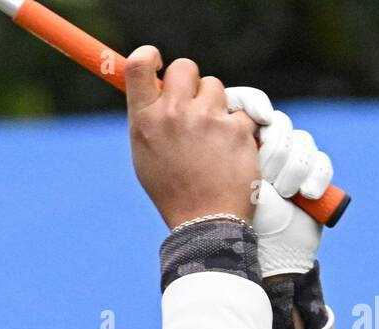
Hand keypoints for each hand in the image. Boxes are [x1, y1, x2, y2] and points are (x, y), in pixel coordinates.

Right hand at [125, 47, 260, 229]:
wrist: (205, 223)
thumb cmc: (174, 192)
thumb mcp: (146, 156)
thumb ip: (150, 120)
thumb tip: (156, 89)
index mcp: (144, 121)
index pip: (138, 64)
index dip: (150, 56)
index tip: (158, 63)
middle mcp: (172, 114)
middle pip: (185, 67)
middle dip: (193, 83)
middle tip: (195, 106)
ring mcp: (206, 118)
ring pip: (216, 87)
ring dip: (216, 107)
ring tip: (212, 140)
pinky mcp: (235, 127)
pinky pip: (240, 112)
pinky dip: (238, 129)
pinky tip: (229, 153)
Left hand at [224, 86, 333, 275]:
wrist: (257, 251)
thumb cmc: (227, 214)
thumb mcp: (209, 171)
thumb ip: (207, 137)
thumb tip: (211, 105)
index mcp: (231, 143)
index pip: (247, 103)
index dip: (254, 104)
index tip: (259, 118)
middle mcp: (259, 149)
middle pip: (279, 122)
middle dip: (275, 150)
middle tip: (264, 175)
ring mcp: (285, 163)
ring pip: (301, 141)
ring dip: (292, 169)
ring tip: (281, 193)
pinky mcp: (309, 178)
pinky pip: (320, 161)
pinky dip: (315, 178)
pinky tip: (304, 195)